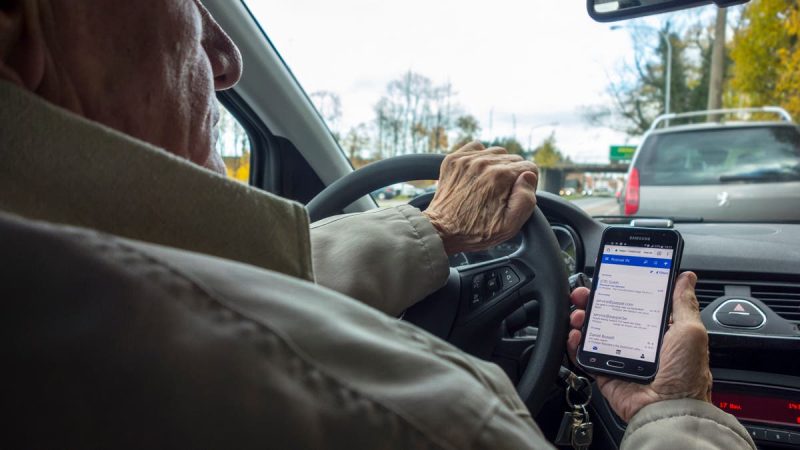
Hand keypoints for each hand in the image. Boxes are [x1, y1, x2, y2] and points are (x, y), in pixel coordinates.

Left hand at [423, 141, 538, 254]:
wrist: (441, 231)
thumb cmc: (475, 232)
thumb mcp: (509, 226)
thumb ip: (526, 199)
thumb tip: (528, 176)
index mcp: (500, 177)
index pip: (530, 168)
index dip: (526, 185)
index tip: (514, 196)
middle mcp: (483, 163)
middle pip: (514, 159)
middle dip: (512, 176)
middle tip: (500, 195)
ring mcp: (466, 159)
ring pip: (497, 152)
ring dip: (497, 165)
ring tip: (489, 185)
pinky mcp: (453, 160)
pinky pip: (476, 147)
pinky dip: (480, 157)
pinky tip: (478, 174)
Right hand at [566, 272, 712, 421]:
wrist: (670, 408)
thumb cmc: (686, 373)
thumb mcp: (690, 331)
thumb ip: (683, 303)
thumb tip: (686, 278)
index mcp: (658, 331)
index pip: (633, 302)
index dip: (618, 289)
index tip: (606, 279)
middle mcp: (636, 342)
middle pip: (608, 314)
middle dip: (592, 301)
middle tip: (583, 294)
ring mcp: (618, 357)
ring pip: (593, 331)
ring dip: (582, 319)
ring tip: (579, 314)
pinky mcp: (605, 373)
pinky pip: (584, 355)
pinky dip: (576, 344)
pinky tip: (576, 334)